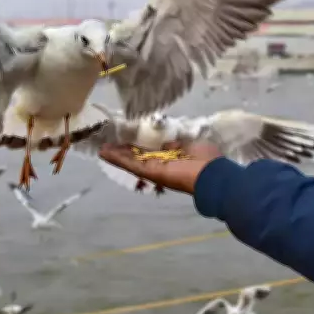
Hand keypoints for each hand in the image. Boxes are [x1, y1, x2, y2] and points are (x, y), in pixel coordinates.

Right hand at [98, 141, 222, 195]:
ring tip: (101, 148)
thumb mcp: (190, 145)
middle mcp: (161, 164)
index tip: (127, 137)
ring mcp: (153, 169)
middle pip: (137, 156)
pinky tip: (104, 153)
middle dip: (123, 150)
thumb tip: (165, 144)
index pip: (151, 150)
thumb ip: (176, 145)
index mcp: (171, 157)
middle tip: (108, 143)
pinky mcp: (149, 172)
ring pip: (131, 161)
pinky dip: (117, 159)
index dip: (138, 144)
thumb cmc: (206, 159)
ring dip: (116, 154)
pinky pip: (131, 165)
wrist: (212, 176)